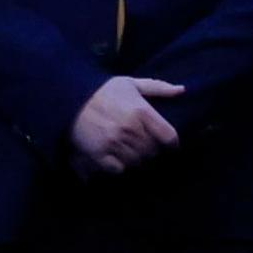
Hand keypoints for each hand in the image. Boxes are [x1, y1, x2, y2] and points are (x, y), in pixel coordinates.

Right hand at [67, 75, 186, 175]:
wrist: (69, 96)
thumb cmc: (103, 90)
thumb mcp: (131, 83)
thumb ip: (158, 87)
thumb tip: (182, 90)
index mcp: (141, 111)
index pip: (169, 136)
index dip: (171, 143)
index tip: (168, 145)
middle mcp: (130, 128)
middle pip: (153, 151)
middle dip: (151, 150)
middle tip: (143, 146)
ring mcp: (114, 142)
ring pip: (137, 161)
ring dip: (136, 158)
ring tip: (130, 151)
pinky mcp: (99, 154)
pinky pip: (119, 169)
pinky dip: (120, 166)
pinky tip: (116, 157)